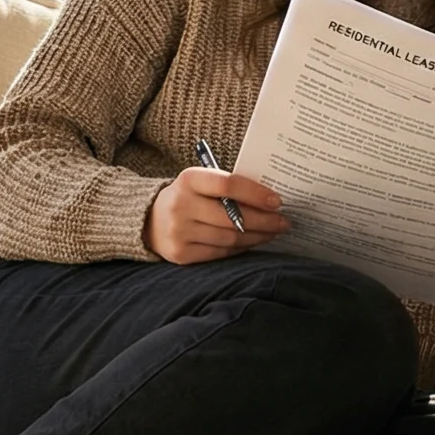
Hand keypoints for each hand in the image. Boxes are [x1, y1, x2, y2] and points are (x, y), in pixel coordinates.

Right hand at [146, 168, 290, 264]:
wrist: (150, 221)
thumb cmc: (187, 198)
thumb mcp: (200, 183)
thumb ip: (227, 187)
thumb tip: (270, 200)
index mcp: (188, 180)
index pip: (228, 184)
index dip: (256, 194)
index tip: (277, 201)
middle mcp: (181, 205)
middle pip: (233, 217)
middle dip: (264, 221)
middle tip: (284, 221)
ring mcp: (180, 232)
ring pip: (230, 238)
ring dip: (257, 236)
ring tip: (273, 232)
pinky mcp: (181, 254)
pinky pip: (221, 253)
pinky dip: (241, 248)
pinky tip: (253, 242)